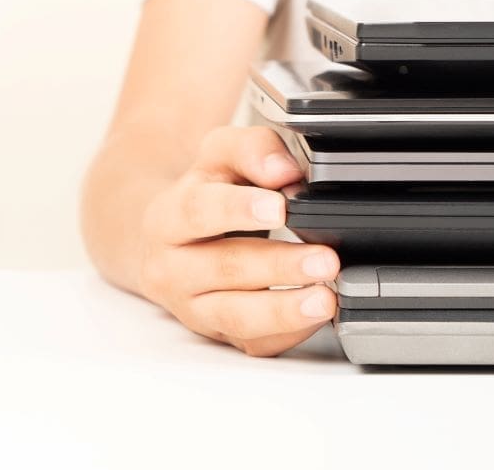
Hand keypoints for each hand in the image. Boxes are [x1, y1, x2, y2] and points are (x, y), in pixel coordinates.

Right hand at [138, 126, 339, 356]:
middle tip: (325, 259)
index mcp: (167, 218)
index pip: (198, 211)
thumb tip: (284, 171)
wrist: (169, 242)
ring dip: (283, 310)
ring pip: (235, 316)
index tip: (279, 207)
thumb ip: (253, 149)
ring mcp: (192, 307)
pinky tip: (315, 316)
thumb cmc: (202, 195)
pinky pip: (253, 343)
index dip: (238, 209)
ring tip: (325, 298)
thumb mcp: (220, 155)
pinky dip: (288, 333)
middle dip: (277, 266)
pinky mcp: (218, 333)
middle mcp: (171, 268)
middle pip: (224, 268)